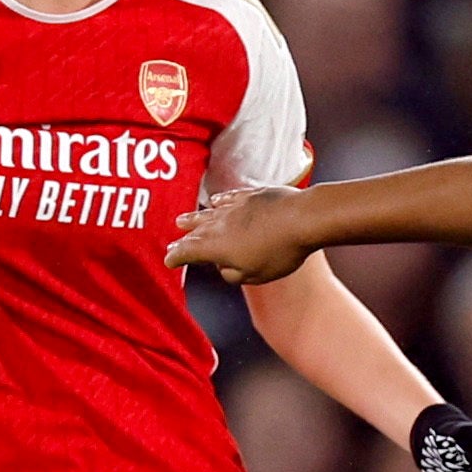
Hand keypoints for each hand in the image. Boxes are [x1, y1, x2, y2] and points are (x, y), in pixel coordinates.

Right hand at [167, 185, 312, 283]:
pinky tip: (215, 201)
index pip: (187, 251)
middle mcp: (219, 223)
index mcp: (215, 246)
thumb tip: (225, 266)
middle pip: (195, 231)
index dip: (176, 257)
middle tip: (172, 243)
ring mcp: (235, 206)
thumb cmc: (279, 251)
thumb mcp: (254, 275)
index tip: (168, 261)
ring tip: (183, 220)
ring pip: (208, 213)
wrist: (303, 218)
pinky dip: (219, 201)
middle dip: (183, 239)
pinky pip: (229, 198)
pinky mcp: (251, 195)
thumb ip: (233, 274)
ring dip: (194, 218)